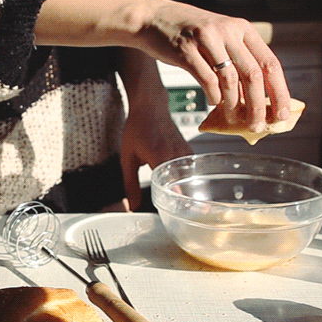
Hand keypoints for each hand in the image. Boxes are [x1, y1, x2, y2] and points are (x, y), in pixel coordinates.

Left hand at [120, 95, 192, 210]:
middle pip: (188, 187)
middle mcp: (177, 156)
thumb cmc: (137, 128)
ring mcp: (186, 153)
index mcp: (161, 158)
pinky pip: (193, 172)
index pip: (175, 189)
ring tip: (190, 207)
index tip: (178, 215)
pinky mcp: (189, 151)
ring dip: (190, 193)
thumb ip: (130, 184)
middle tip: (186, 216)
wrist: (150, 106)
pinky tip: (186, 190)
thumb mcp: (128, 158)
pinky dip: (191, 182)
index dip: (178, 204)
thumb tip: (132, 206)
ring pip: (193, 180)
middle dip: (187, 203)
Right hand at [132, 2, 291, 132]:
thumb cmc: (186, 34)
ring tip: (233, 119)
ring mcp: (206, 39)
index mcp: (242, 28)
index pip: (270, 63)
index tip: (283, 114)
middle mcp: (227, 31)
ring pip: (231, 80)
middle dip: (259, 106)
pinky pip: (207, 80)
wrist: (151, 18)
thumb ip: (236, 60)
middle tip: (258, 125)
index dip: (280, 91)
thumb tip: (254, 99)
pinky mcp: (185, 50)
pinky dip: (213, 97)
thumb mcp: (218, 38)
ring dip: (234, 105)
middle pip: (253, 75)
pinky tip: (213, 104)